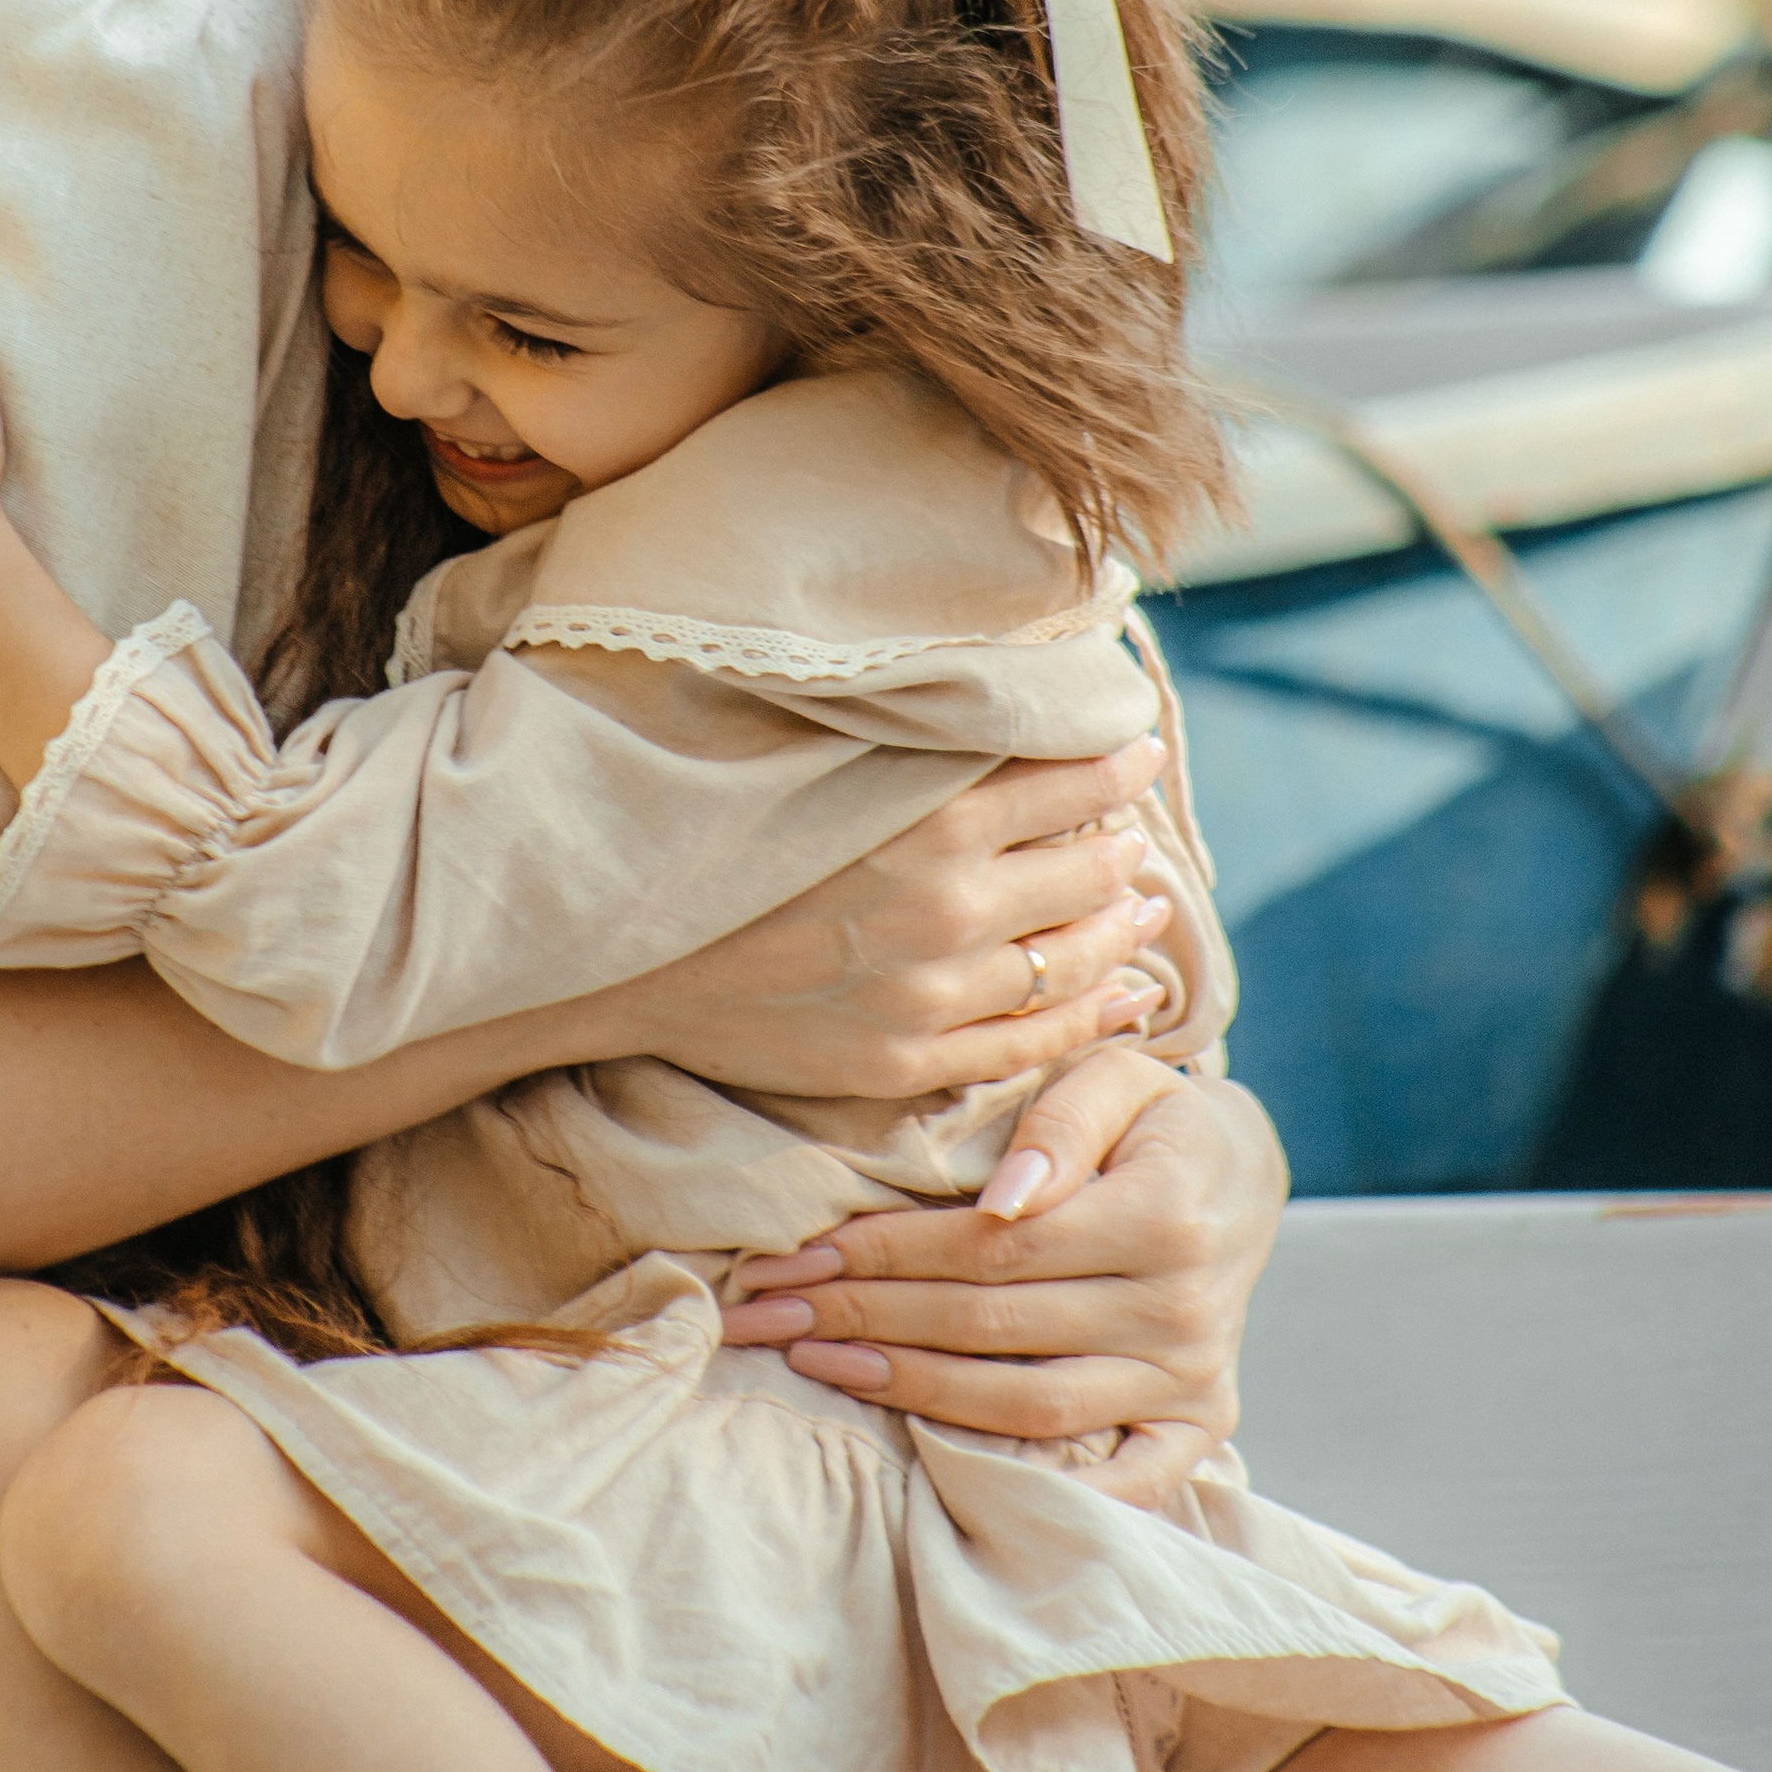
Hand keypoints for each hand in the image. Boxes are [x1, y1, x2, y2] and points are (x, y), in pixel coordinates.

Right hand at [614, 740, 1176, 1105]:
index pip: (1064, 784)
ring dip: (1121, 928)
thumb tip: (997, 709)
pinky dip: (1091, 1017)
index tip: (1142, 744)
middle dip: (1121, 846)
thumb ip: (916, 748)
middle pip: (1082, 873)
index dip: (1114, 762)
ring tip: (1147, 906)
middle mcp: (947, 910)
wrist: (624, 951)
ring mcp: (931, 996)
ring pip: (1070, 960)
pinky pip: (1031, 1042)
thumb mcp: (821, 767)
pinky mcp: (908, 1062)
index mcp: (930, 824)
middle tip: (1138, 832)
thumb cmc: (718, 839)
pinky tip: (1126, 996)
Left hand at [721, 1057, 1287, 1506]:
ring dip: (910, 1390)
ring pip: (1029, 1407)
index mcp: (1162, 1215)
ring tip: (819, 1363)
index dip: (886, 1253)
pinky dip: (1032, 1490)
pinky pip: (1117, 1482)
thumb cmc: (1152, 1119)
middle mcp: (1182, 1308)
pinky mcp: (1200, 1422)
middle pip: (993, 1326)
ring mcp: (1192, 1377)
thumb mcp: (1116, 1076)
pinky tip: (937, 1468)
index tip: (797, 1254)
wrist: (1241, 1175)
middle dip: (867, 1318)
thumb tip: (1005, 1196)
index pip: (992, 1247)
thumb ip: (1060, 1122)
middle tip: (772, 1314)